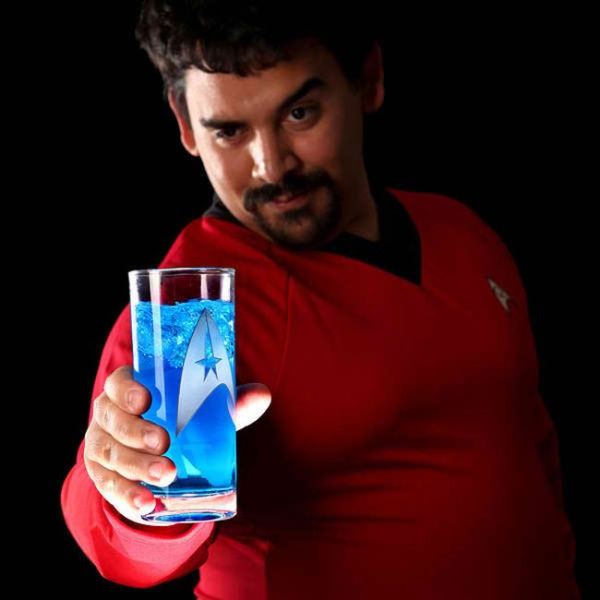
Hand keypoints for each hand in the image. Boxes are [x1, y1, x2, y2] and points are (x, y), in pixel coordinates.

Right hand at [83, 366, 270, 525]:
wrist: (156, 452)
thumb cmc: (180, 419)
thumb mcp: (200, 410)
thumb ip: (229, 402)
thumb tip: (262, 396)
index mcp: (127, 390)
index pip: (118, 383)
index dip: (127, 390)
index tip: (146, 400)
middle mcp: (108, 416)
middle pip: (113, 421)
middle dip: (137, 432)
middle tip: (164, 443)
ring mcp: (102, 447)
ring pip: (111, 455)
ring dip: (136, 467)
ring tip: (165, 476)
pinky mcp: (104, 477)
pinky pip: (111, 488)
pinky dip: (128, 497)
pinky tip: (146, 504)